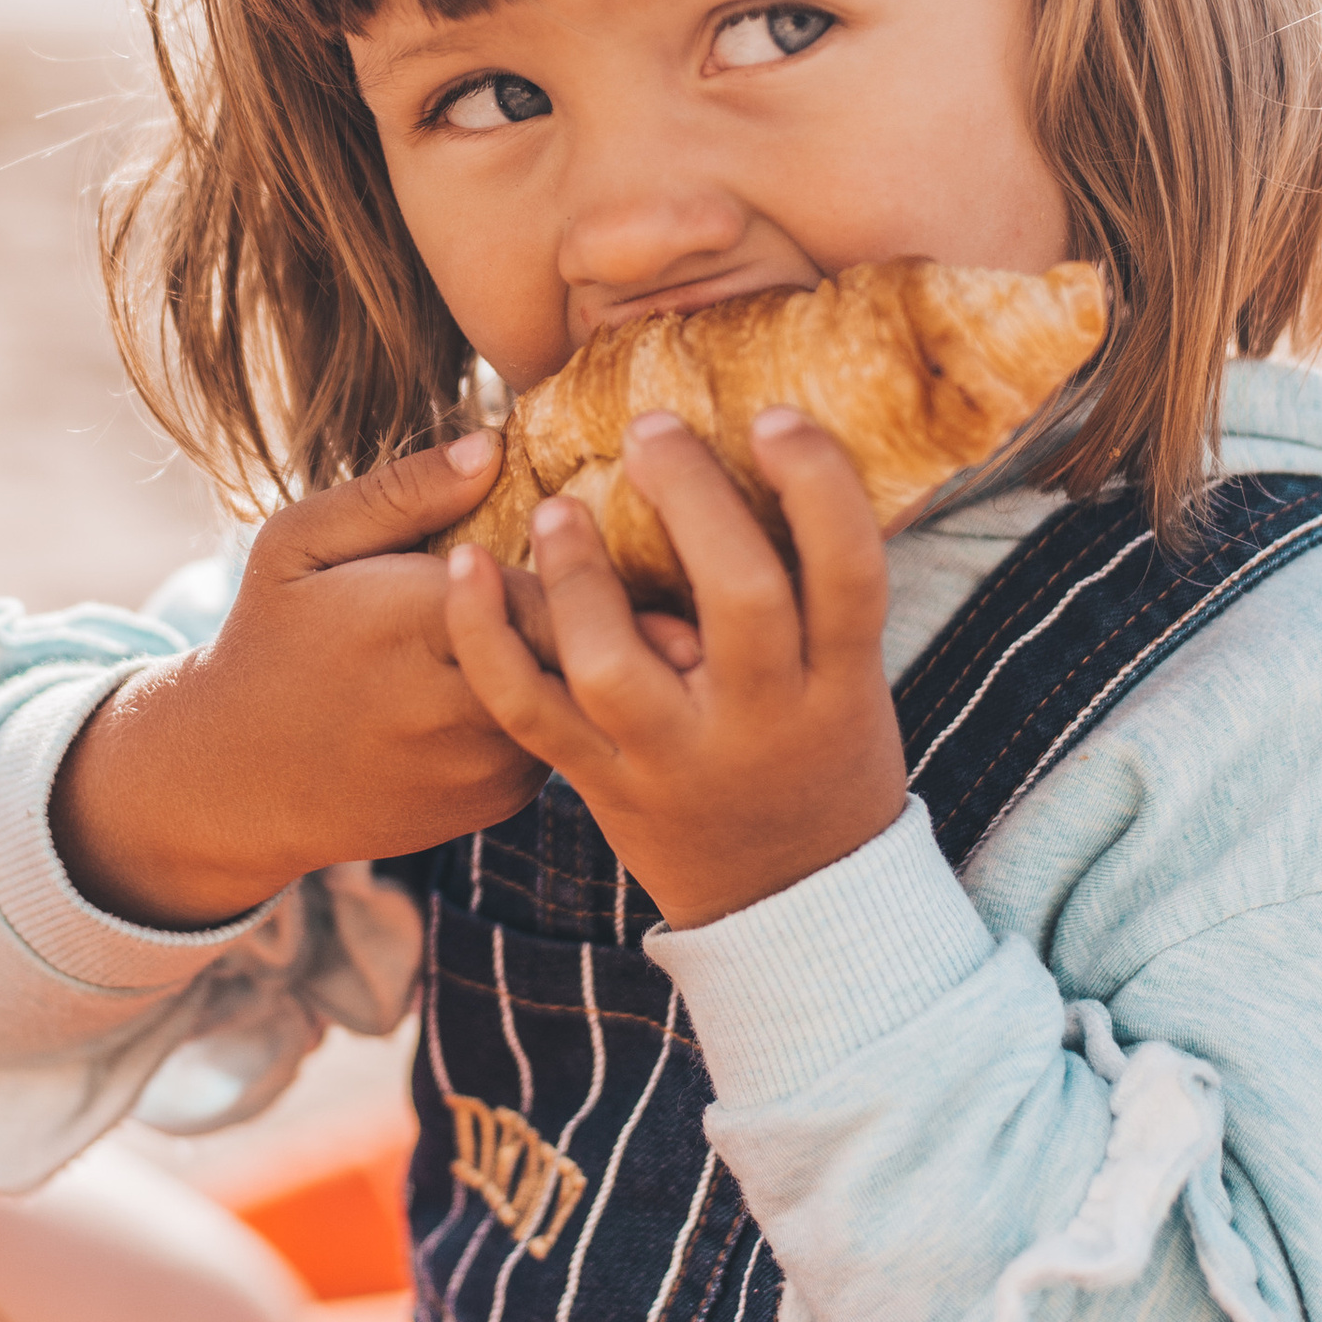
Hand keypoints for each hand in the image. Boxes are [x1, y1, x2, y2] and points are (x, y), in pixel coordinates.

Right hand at [53, 433, 551, 928]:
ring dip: (582, 653)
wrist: (241, 781)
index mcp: (417, 624)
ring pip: (581, 691)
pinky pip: (560, 736)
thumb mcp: (302, 544)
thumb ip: (400, 492)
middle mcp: (460, 706)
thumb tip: (494, 447)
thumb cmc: (272, 637)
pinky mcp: (499, 802)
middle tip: (616, 571)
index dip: (572, 553)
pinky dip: (556, 702)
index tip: (570, 525)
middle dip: (599, 604)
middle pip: (583, 641)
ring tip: (583, 614)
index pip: (551, 583)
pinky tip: (533, 673)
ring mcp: (485, 765)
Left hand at [441, 410, 908, 926]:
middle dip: (694, 502)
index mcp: (842, 688)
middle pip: (742, 600)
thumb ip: (817, 594)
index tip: (773, 417)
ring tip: (555, 508)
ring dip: (578, 576)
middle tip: (652, 429)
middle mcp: (764, 723)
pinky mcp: (603, 783)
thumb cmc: (827, 755)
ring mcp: (676, 758)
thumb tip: (786, 446)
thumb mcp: (856, 684)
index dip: (819, 486)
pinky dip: (487, 636)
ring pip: (616, 665)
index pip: (849, 574)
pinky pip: (529, 711)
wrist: (791, 904)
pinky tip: (465, 567)